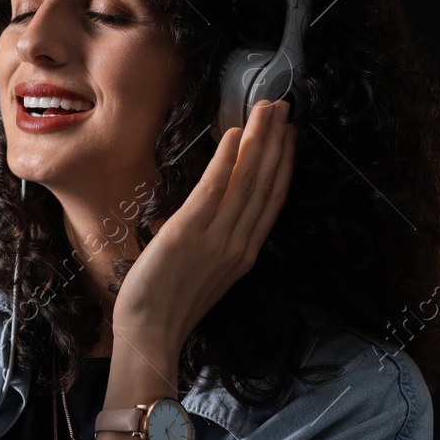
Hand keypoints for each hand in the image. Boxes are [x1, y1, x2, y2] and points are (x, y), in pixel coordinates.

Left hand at [112, 98, 297, 354]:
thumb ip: (218, 240)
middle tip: (283, 106)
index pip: (272, 200)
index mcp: (244, 253)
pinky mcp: (189, 232)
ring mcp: (217, 238)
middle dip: (277, 141)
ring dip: (259, 140)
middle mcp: (238, 243)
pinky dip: (227, 160)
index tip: (290, 135)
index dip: (284, 164)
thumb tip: (218, 208)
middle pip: (266, 183)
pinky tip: (235, 133)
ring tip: (267, 109)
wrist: (149, 332)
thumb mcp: (206, 271)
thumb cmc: (168, 305)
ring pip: (248, 180)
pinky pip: (215, 189)